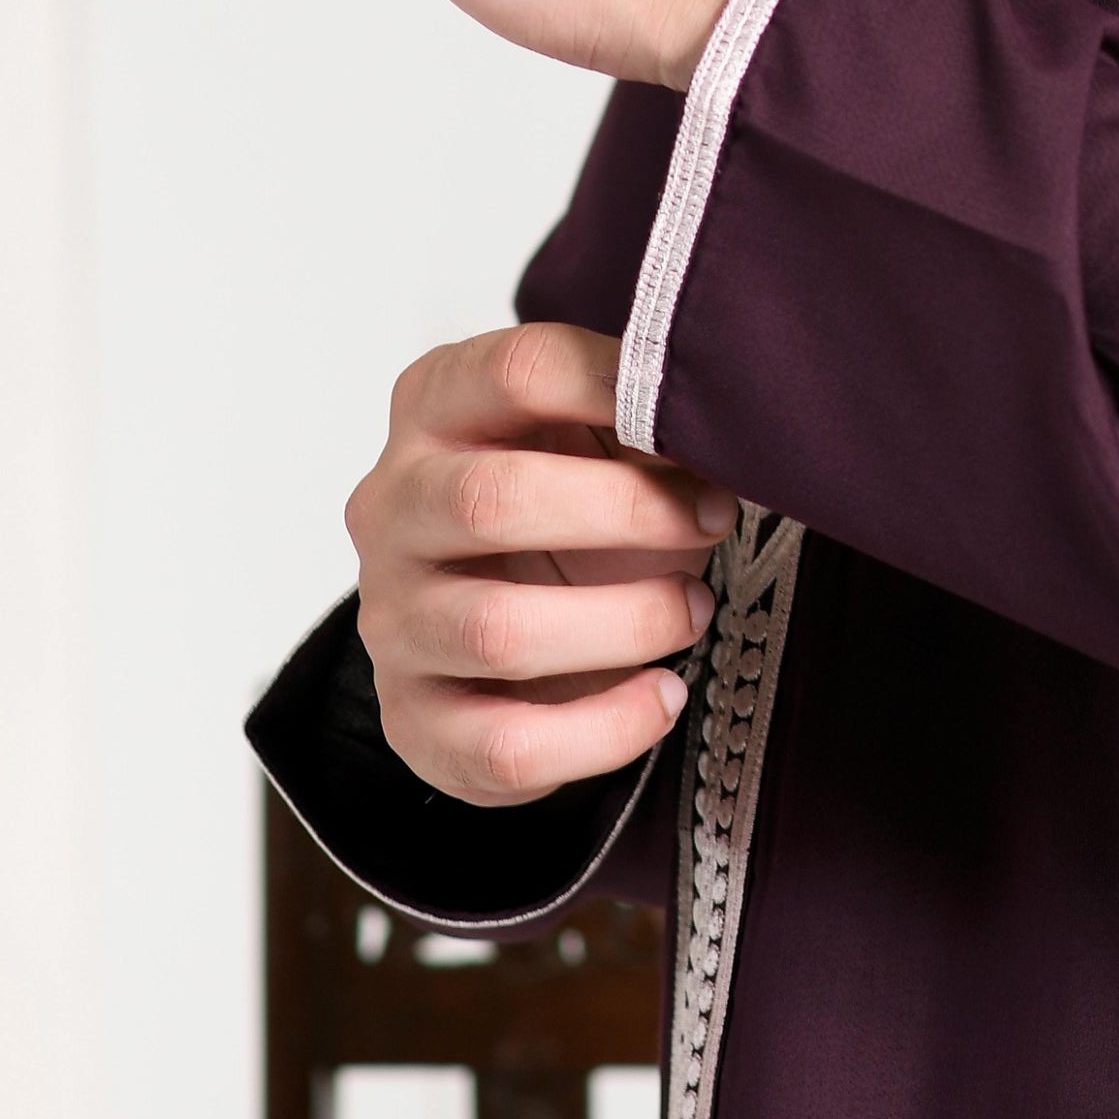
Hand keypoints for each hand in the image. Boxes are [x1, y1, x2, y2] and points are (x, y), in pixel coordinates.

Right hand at [349, 323, 734, 804]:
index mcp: (436, 406)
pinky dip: (605, 729)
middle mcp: (394, 508)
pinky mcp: (417, 721)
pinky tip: (663, 695)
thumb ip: (640, 414)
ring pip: (496, 631)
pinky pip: (505, 745)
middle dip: (626, 511)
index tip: (697, 420)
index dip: (619, 388)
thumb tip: (724, 421)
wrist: (496, 618)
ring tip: (693, 610)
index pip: (516, 373)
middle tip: (711, 519)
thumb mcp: (596, 434)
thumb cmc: (566, 506)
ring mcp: (394, 620)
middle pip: (489, 500)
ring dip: (625, 622)